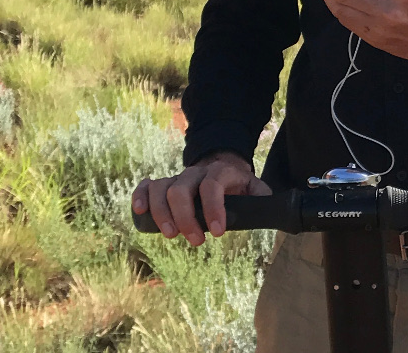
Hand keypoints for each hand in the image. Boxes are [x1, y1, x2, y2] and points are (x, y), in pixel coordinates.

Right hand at [131, 150, 269, 245]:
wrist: (220, 166)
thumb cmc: (236, 185)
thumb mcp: (253, 187)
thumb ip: (261, 197)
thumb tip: (269, 213)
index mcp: (219, 172)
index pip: (211, 185)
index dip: (213, 209)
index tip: (217, 233)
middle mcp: (195, 173)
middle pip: (181, 189)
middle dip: (186, 217)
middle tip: (196, 241)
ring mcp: (177, 178)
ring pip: (161, 187)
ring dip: (162, 212)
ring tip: (170, 235)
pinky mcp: (162, 185)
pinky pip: (146, 186)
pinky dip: (140, 197)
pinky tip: (139, 212)